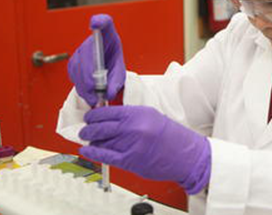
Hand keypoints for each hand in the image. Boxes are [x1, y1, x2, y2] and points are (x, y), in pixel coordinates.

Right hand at [68, 14, 125, 106]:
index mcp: (107, 35)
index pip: (104, 22)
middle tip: (96, 91)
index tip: (96, 24)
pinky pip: (74, 75)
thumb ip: (116, 81)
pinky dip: (81, 86)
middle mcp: (91, 40)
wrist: (106, 65)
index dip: (100, 22)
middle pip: (85, 55)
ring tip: (95, 97)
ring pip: (78, 68)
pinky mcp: (73, 63)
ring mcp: (80, 51)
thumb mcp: (120, 70)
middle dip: (89, 77)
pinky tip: (89, 91)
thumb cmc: (114, 64)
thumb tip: (108, 93)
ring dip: (85, 85)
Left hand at [79, 106, 210, 194]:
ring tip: (89, 139)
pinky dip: (93, 153)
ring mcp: (131, 144)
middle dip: (88, 128)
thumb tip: (110, 118)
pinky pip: (105, 155)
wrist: (186, 155)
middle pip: (100, 126)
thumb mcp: (152, 117)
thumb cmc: (172, 137)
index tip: (90, 116)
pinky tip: (87, 150)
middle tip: (85, 129)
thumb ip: (131, 116)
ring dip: (92, 140)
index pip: (108, 111)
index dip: (94, 114)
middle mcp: (133, 127)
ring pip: (101, 140)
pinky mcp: (130, 160)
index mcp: (139, 113)